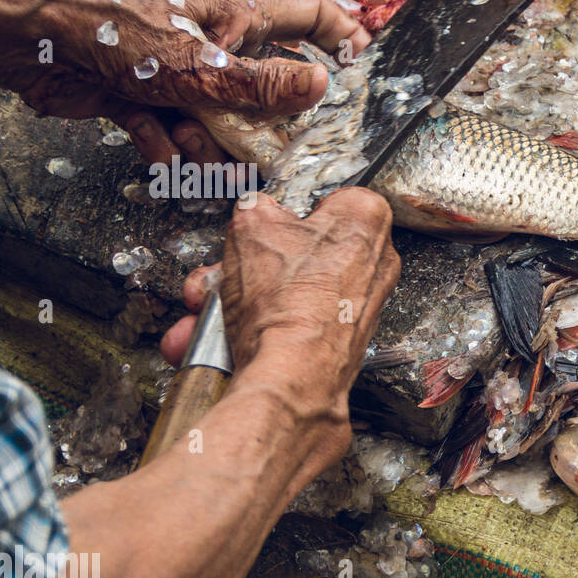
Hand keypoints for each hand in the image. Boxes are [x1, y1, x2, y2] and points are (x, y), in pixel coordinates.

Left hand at [0, 0, 370, 163]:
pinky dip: (169, 149)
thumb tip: (322, 84)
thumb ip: (265, 82)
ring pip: (218, 117)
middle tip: (278, 154)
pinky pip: (172, 129)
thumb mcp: (205, 66)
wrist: (34, 40)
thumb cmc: (119, 33)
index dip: (343, 35)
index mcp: (238, 18)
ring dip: (214, 148)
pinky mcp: (143, 93)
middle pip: (265, 83)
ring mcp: (179, 68)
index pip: (310, 12)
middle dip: (270, 124)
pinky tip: (164, 157)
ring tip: (206, 165)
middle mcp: (214, 42)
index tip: (364, 70)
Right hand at [161, 188, 399, 467]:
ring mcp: (359, 307)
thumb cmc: (287, 304)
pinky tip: (216, 339)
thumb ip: (256, 208)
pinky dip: (251, 333)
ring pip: (285, 293)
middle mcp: (374, 264)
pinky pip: (289, 327)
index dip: (290, 212)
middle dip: (243, 267)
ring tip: (203, 316)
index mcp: (365, 220)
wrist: (292, 378)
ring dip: (234, 304)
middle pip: (297, 254)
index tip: (267, 225)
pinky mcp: (341, 342)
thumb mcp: (251, 226)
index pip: (331, 199)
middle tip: (218, 275)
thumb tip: (256, 212)